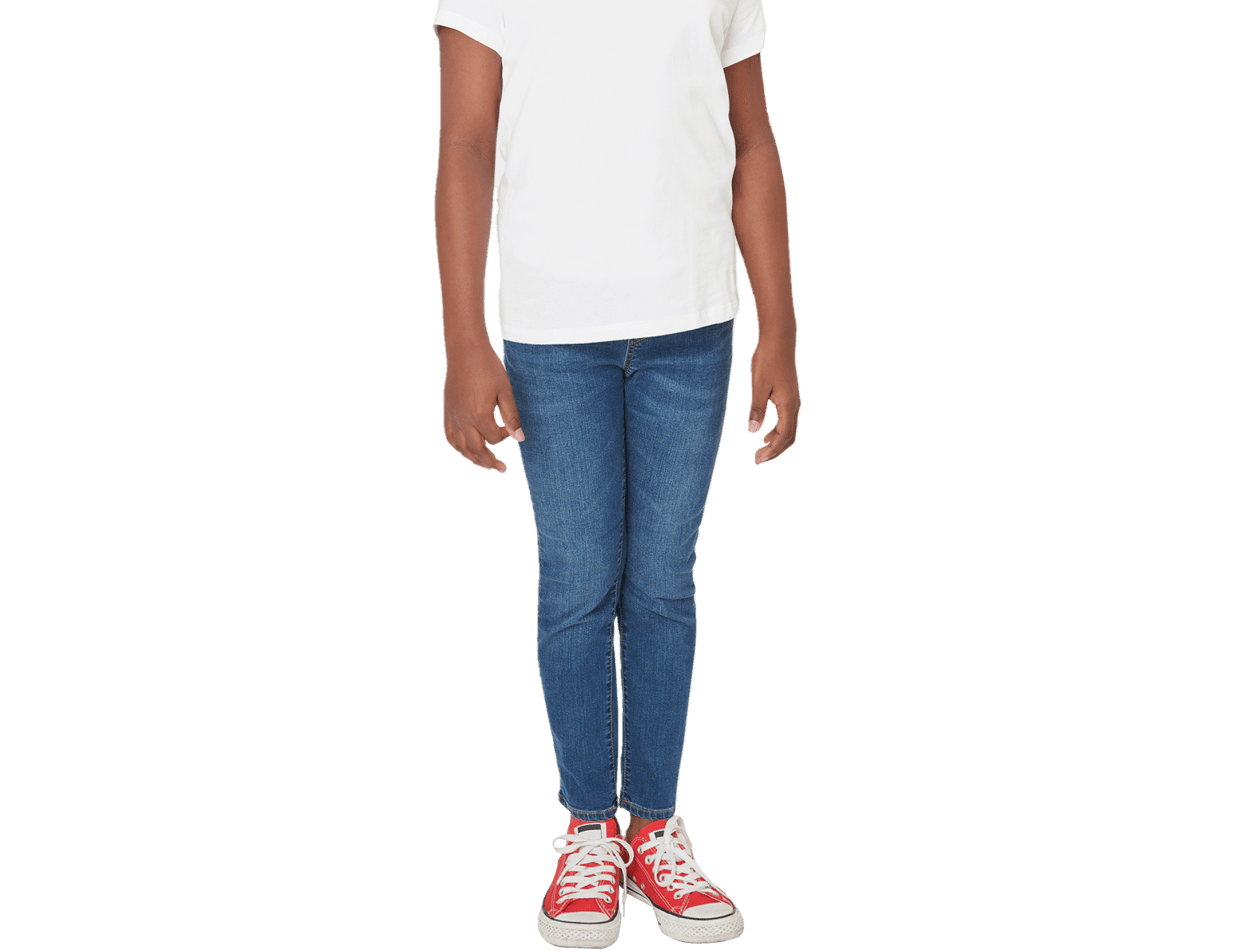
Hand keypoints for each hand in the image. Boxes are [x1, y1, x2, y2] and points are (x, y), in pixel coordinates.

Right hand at [443, 344, 523, 473]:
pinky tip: (467, 450)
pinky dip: (459, 447)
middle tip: (502, 469)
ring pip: (462, 448)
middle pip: (477, 450)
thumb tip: (520, 438)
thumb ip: (511, 416)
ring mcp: (453, 417)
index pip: (494, 438)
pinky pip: (450, 437)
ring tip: (485, 465)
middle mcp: (463, 420)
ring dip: (474, 459)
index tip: (509, 429)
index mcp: (479, 415)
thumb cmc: (488, 368)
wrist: (465, 352)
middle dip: (490, 461)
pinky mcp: (447, 412)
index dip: (503, 437)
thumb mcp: (505, 392)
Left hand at [746, 337, 800, 465]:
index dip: (771, 451)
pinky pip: (787, 421)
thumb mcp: (758, 385)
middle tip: (757, 460)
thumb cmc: (767, 360)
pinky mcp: (790, 397)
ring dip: (776, 442)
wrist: (779, 340)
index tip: (757, 459)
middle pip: (789, 437)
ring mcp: (794, 401)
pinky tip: (765, 433)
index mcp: (788, 405)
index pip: (783, 436)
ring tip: (760, 450)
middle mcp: (795, 406)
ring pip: (789, 430)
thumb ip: (757, 409)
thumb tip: (753, 432)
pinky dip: (778, 432)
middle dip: (775, 451)